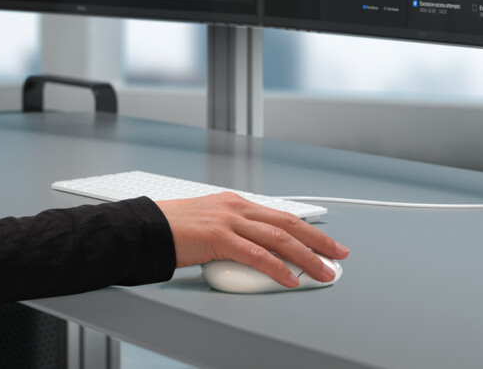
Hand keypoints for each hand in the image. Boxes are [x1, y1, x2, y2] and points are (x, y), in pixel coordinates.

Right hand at [155, 193, 348, 287]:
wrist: (144, 228)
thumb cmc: (171, 230)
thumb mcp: (208, 225)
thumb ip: (233, 235)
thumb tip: (254, 256)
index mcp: (234, 202)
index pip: (279, 214)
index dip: (307, 228)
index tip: (324, 241)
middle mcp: (235, 207)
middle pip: (288, 223)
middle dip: (318, 240)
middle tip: (338, 254)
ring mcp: (228, 220)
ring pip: (279, 238)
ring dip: (307, 257)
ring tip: (323, 272)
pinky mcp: (219, 237)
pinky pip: (257, 255)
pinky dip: (278, 268)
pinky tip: (291, 278)